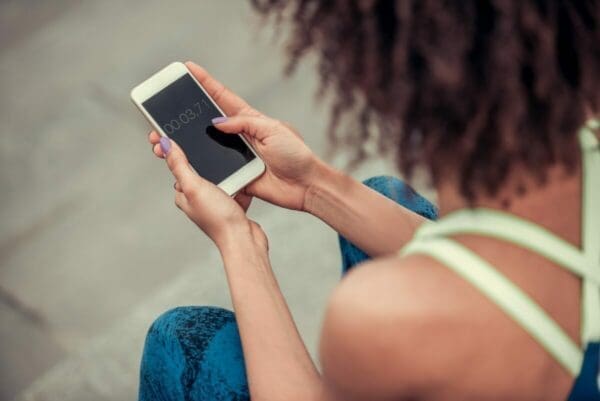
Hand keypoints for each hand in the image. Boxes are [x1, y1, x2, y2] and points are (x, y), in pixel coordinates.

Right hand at [148, 61, 322, 210]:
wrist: (305, 185)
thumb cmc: (295, 154)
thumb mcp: (273, 130)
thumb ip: (244, 123)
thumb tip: (217, 123)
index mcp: (250, 120)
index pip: (223, 98)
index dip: (205, 83)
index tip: (188, 69)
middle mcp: (240, 136)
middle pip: (207, 122)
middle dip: (186, 115)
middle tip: (164, 111)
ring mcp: (237, 156)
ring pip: (206, 146)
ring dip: (187, 143)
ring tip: (164, 140)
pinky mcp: (237, 175)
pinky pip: (214, 170)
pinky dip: (199, 167)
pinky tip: (182, 163)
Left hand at [159, 136, 266, 250]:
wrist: (244, 239)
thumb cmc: (219, 219)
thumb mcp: (194, 186)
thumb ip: (179, 165)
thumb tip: (164, 145)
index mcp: (183, 193)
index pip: (176, 164)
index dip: (173, 148)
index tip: (169, 131)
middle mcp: (197, 197)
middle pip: (199, 168)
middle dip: (205, 158)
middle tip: (209, 146)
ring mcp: (215, 200)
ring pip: (219, 174)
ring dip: (226, 169)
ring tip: (230, 165)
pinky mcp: (231, 203)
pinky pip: (235, 184)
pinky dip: (239, 180)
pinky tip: (242, 177)